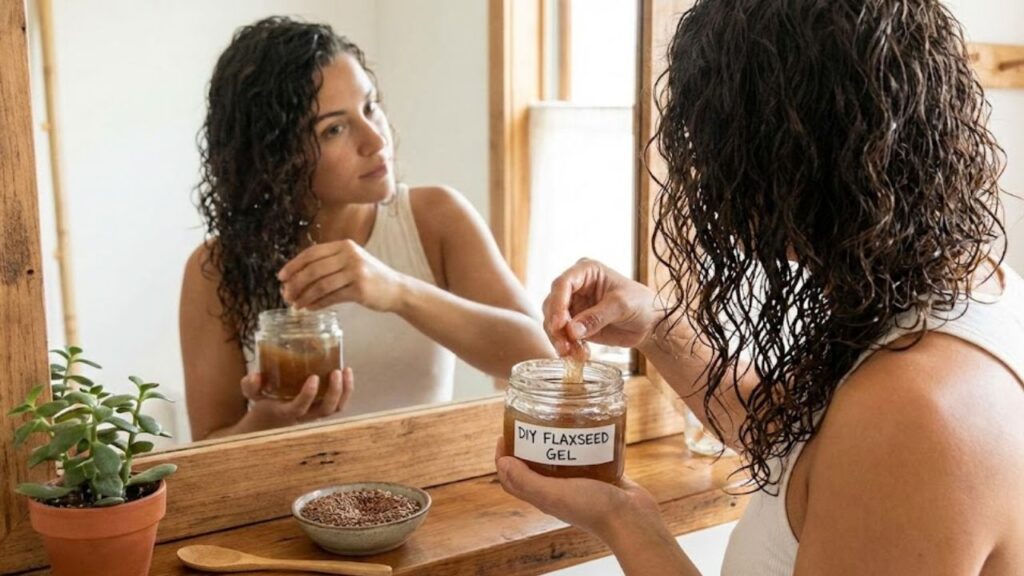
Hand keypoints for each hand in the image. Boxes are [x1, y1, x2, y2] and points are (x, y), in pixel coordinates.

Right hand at [239, 368, 353, 429]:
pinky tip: (347, 372)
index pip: (300, 407)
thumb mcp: (252, 394)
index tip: (313, 377)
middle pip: (326, 410)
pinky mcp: (324, 407)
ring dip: (345, 391)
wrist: (271, 420)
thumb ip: (250, 385)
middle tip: (336, 372)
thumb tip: (255, 376)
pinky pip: (340, 404)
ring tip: (345, 370)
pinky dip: (347, 390)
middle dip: (334, 392)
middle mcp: (305, 415)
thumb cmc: (264, 403)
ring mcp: (317, 413)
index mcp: (287, 412)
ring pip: (336, 408)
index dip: (308, 395)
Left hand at [278, 240, 405, 311]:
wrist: (396, 289)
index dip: (294, 265)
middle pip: (314, 269)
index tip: (281, 276)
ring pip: (321, 285)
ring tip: (295, 304)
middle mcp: (350, 256)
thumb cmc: (369, 277)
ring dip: (305, 296)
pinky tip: (309, 308)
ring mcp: (356, 272)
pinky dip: (317, 304)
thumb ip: (328, 265)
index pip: (312, 253)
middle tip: (286, 294)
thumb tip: (295, 278)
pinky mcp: (360, 289)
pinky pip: (332, 297)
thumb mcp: (350, 262)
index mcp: (344, 245)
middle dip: (296, 283)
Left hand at [494, 438, 663, 541]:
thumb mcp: (555, 494)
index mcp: (544, 496)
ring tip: (556, 421)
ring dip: (555, 442)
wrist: (633, 518)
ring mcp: (579, 483)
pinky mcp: (599, 475)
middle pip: (532, 466)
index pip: (512, 478)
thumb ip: (527, 481)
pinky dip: (581, 443)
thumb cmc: (594, 509)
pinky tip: (584, 429)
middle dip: (527, 445)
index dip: (503, 458)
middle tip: (530, 422)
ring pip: (560, 459)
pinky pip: (586, 455)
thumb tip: (502, 463)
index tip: (504, 435)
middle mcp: (558, 490)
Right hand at [543, 258, 659, 355]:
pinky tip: (579, 355)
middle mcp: (575, 287)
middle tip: (564, 345)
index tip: (560, 324)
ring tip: (573, 353)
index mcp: (586, 271)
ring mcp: (573, 306)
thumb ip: (596, 317)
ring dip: (559, 340)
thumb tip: (571, 331)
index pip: (563, 284)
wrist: (649, 323)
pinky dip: (567, 347)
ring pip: (553, 322)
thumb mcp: (621, 306)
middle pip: (552, 304)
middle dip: (555, 326)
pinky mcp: (574, 324)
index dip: (557, 304)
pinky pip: (562, 336)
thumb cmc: (640, 303)